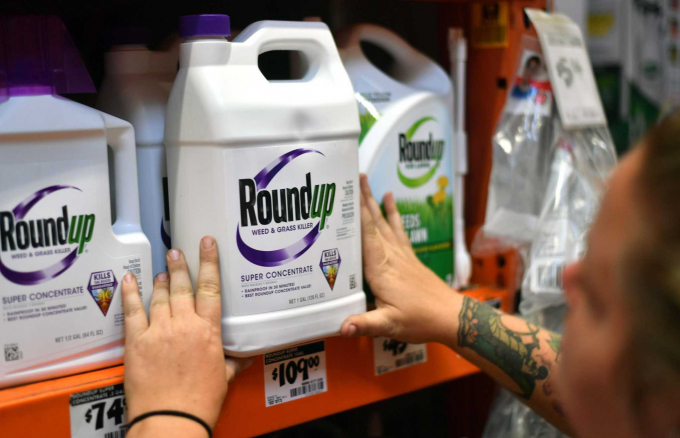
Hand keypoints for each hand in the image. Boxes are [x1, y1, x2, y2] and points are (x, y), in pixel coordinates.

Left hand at [122, 236, 251, 435]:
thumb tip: (245, 358)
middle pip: (182, 287)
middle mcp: (183, 325)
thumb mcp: (223, 378)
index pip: (210, 289)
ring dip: (160, 281)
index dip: (208, 263)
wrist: (172, 418)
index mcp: (207, 331)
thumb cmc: (200, 401)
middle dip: (180, 266)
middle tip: (177, 251)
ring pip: (159, 296)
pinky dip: (130, 294)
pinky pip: (132, 311)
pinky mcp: (137, 342)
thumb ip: (232, 362)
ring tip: (162, 269)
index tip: (206, 245)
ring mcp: (158, 331)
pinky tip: (129, 280)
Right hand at [340, 175, 457, 344]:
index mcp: (382, 269)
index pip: (367, 236)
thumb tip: (341, 326)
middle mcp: (391, 257)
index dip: (358, 214)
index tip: (348, 194)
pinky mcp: (408, 257)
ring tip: (366, 181)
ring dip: (374, 201)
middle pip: (375, 223)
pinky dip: (392, 213)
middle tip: (353, 176)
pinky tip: (389, 200)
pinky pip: (397, 229)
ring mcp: (401, 255)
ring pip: (384, 223)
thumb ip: (364, 324)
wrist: (450, 317)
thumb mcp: (389, 326)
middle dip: (363, 199)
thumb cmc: (420, 320)